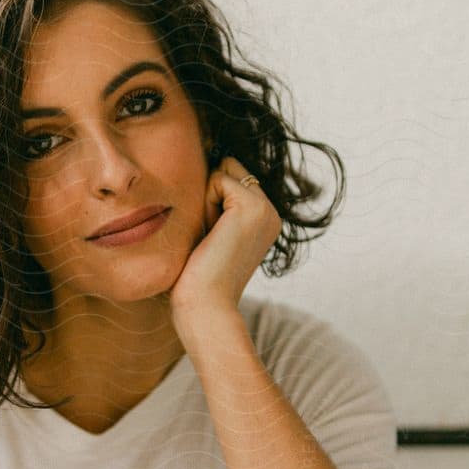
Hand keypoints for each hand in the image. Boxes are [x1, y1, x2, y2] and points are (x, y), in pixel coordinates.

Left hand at [164, 153, 281, 332]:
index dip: (210, 200)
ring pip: (223, 173)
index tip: (211, 238)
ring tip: (210, 237)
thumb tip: (207, 164)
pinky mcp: (253, 206)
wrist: (207, 305)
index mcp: (263, 219)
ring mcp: (266, 208)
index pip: (231, 179)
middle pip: (227, 170)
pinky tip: (211, 234)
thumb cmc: (198, 277)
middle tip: (209, 238)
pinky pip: (218, 180)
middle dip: (208, 196)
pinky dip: (206, 204)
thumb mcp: (211, 234)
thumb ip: (216, 204)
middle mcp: (271, 212)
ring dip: (206, 201)